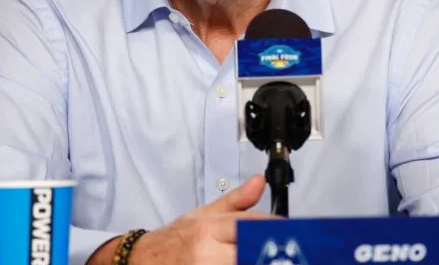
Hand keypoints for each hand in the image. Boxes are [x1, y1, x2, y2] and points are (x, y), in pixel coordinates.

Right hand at [89, 175, 276, 264]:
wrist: (142, 261)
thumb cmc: (175, 241)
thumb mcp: (203, 215)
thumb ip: (236, 201)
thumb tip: (259, 182)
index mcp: (209, 229)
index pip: (251, 227)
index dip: (278, 229)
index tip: (296, 232)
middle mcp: (207, 254)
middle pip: (252, 253)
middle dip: (275, 253)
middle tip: (294, 251)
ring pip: (245, 263)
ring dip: (264, 260)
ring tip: (279, 256)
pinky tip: (256, 261)